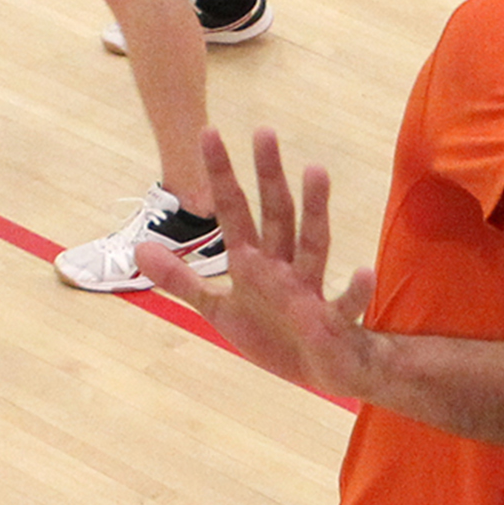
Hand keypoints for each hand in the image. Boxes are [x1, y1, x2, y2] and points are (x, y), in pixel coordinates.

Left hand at [137, 127, 381, 397]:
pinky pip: (345, 304)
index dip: (220, 174)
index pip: (234, 210)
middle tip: (263, 131)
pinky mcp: (330, 322)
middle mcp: (282, 266)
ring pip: (313, 243)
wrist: (320, 372)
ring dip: (314, 209)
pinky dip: (355, 290)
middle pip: (275, 213)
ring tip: (316, 170)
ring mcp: (308, 291)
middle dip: (268, 175)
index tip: (209, 133)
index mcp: (253, 262)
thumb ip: (183, 279)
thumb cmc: (275, 337)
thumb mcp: (219, 309)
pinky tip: (365, 272)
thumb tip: (138, 249)